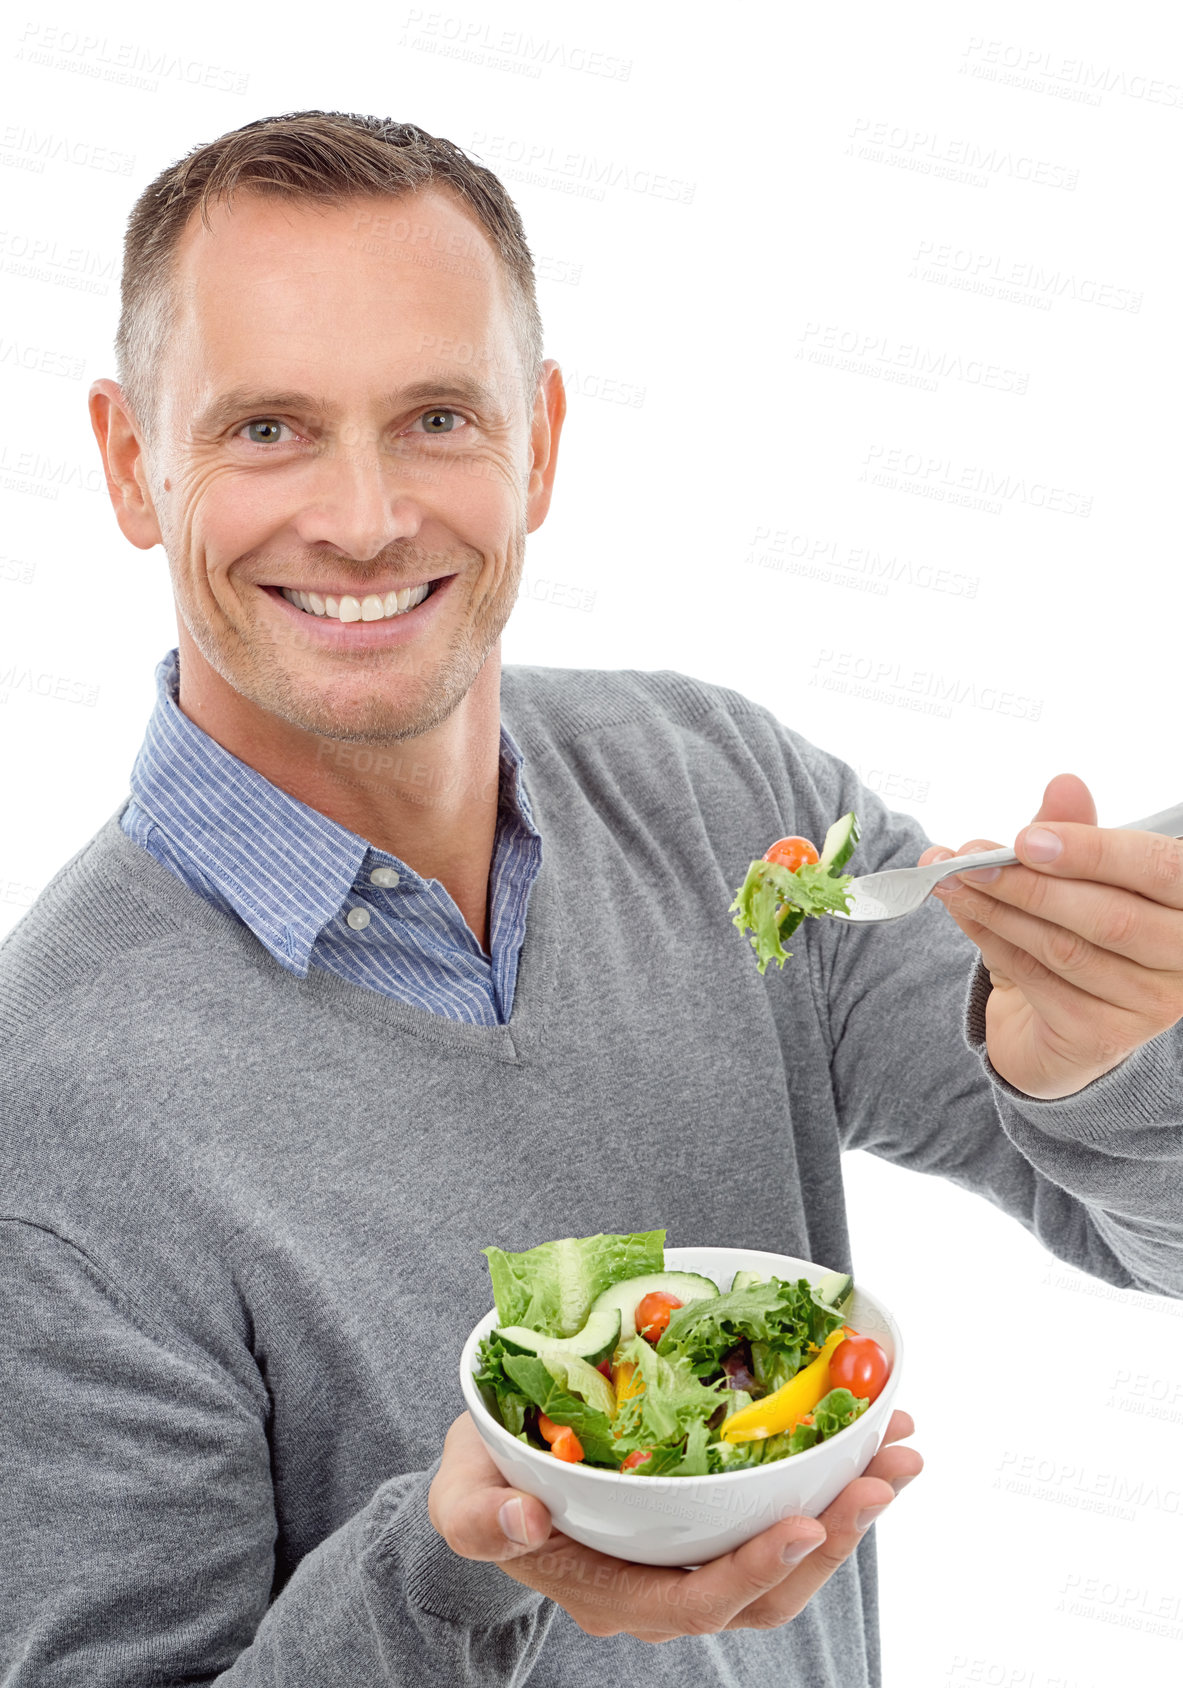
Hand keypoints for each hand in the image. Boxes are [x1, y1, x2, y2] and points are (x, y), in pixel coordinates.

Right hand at [428, 1409, 920, 1640]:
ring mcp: (696, 1558)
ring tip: (899, 1453)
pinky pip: (783, 1516)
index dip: (753, 1569)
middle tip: (886, 1475)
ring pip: (788, 1558)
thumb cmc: (480, 1490)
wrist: (494, 1486)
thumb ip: (477, 1516)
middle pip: (766, 1589)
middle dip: (834, 1537)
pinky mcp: (714, 1521)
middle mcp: (667, 1588)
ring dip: (850, 1511)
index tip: (804, 1522)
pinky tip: (865, 1437)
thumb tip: (521, 1521)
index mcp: (613, 1593)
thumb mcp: (460, 1498)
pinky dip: (831, 1482)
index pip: (696, 1600)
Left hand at [919, 773, 1182, 1098]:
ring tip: (954, 880)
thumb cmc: (1079, 934)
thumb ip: (1073, 833)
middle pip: (1112, 916)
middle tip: (972, 859)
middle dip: (1032, 884)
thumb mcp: (1075, 879)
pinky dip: (992, 940)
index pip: (1159, 869)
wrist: (1058, 1027)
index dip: (1093, 851)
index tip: (1025, 838)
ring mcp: (1150, 1005)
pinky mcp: (1102, 1036)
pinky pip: (1038, 979)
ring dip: (999, 909)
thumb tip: (1065, 784)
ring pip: (1066, 948)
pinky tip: (965, 913)